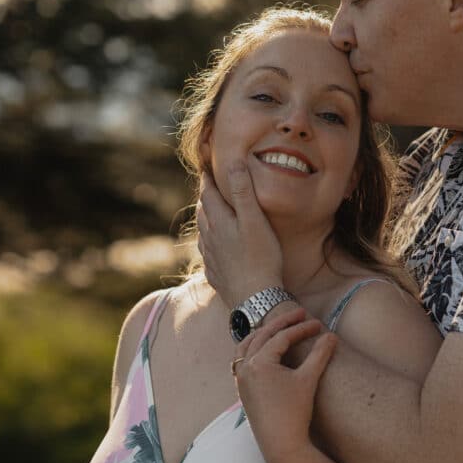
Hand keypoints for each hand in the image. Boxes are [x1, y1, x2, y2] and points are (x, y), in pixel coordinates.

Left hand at [198, 161, 283, 306]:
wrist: (255, 299)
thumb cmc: (260, 258)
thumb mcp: (255, 221)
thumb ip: (243, 191)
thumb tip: (232, 163)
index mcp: (218, 221)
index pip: (207, 193)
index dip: (207, 178)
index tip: (206, 166)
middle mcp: (209, 237)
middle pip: (203, 211)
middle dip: (205, 196)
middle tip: (209, 185)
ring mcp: (210, 256)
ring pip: (202, 231)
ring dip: (205, 218)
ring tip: (210, 211)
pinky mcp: (215, 273)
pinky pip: (206, 251)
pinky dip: (208, 240)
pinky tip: (213, 245)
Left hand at [232, 307, 337, 462]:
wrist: (281, 444)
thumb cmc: (295, 412)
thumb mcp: (309, 379)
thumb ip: (319, 354)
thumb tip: (331, 335)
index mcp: (259, 362)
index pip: (282, 337)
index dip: (302, 328)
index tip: (319, 324)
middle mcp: (245, 367)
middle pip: (263, 335)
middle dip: (282, 323)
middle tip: (301, 314)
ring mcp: (241, 378)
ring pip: (248, 345)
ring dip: (264, 333)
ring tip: (280, 326)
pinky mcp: (242, 389)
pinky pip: (242, 359)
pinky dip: (253, 348)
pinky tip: (265, 349)